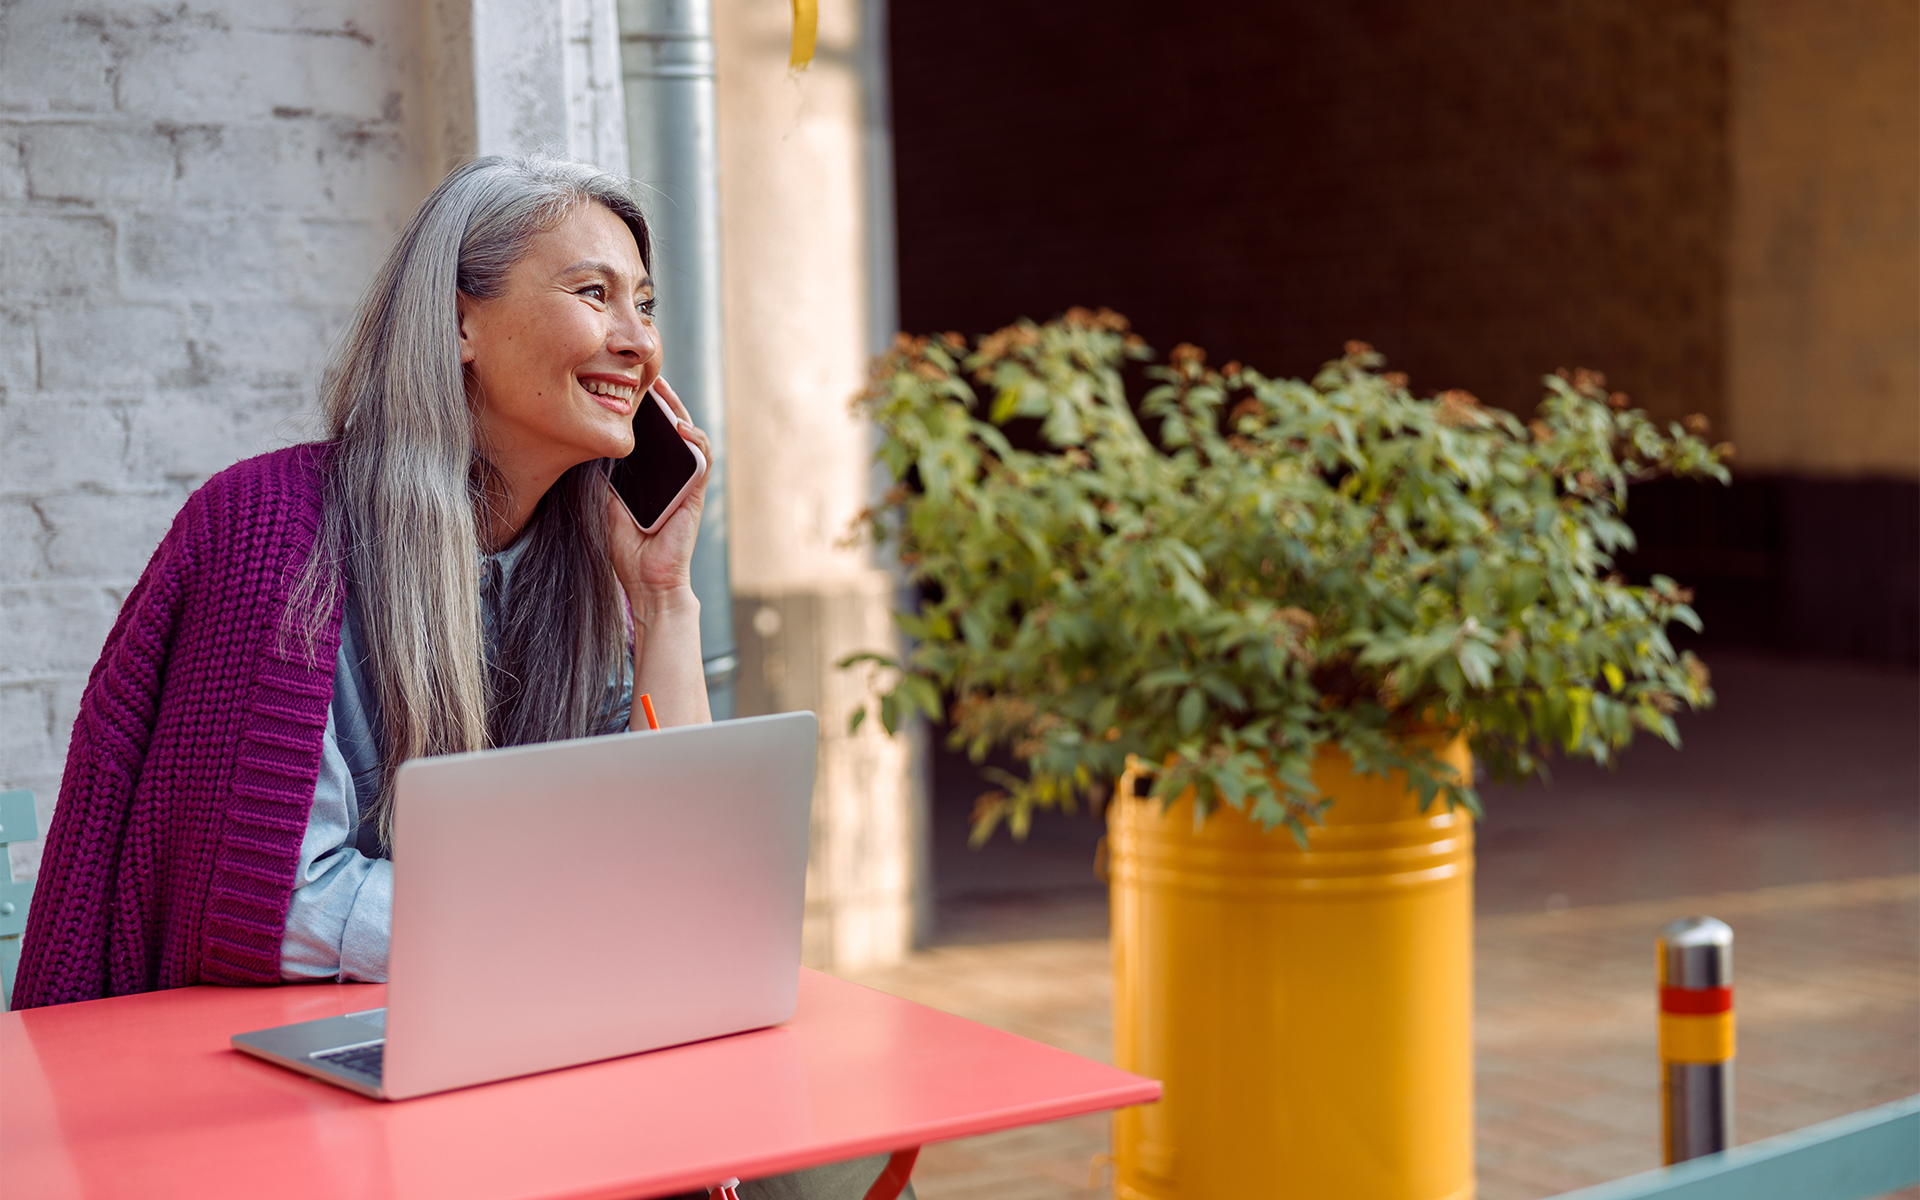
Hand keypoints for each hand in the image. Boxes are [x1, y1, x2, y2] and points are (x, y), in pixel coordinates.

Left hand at [605, 377, 710, 606]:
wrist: (646, 580)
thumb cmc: (625, 546)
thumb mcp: (603, 500)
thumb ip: (600, 473)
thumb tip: (581, 442)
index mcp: (650, 473)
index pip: (648, 432)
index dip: (640, 407)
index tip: (622, 383)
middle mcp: (670, 473)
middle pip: (668, 426)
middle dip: (658, 398)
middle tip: (643, 373)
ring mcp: (686, 481)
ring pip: (687, 434)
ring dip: (677, 408)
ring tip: (661, 387)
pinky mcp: (696, 492)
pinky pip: (702, 459)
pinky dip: (695, 439)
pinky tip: (681, 426)